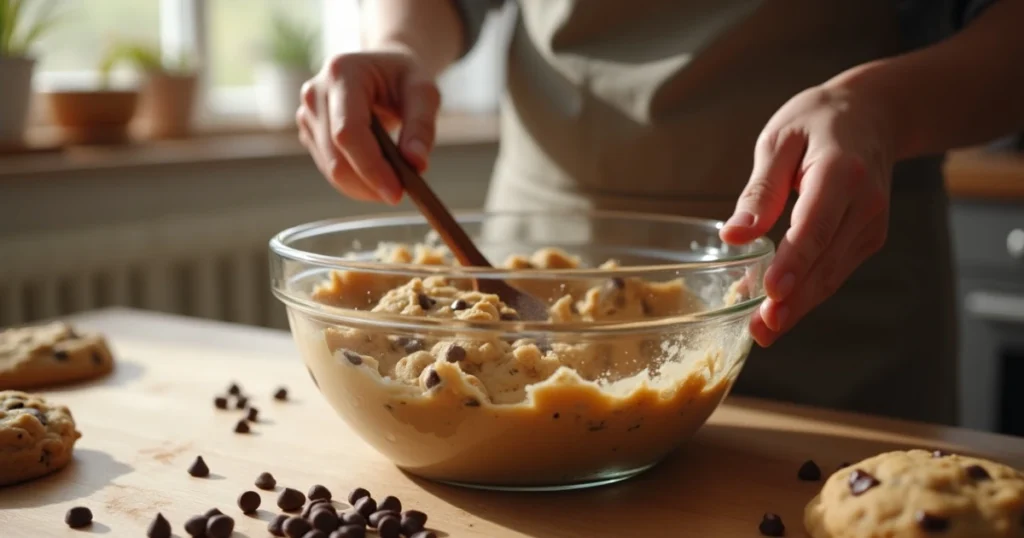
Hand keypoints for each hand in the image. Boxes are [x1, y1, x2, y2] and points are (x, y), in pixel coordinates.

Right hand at [296, 48, 441, 203]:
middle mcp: (315, 93)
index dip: (371, 166)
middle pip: (336, 156)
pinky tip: (378, 178)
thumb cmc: (403, 77)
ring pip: (331, 169)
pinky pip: (331, 169)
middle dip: (369, 184)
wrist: (382, 69)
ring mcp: (308, 115)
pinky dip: (356, 182)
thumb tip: (416, 163)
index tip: (396, 192)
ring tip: (394, 184)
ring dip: (364, 188)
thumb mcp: (424, 91)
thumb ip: (422, 125)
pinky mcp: (310, 134)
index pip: (348, 131)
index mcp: (342, 73)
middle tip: (400, 194)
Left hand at [719, 83, 894, 346]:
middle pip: (826, 260)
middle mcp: (865, 203)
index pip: (816, 225)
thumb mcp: (779, 140)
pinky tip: (778, 310)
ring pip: (832, 274)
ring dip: (799, 306)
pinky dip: (807, 293)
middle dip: (794, 299)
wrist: (874, 114)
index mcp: (842, 172)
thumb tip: (732, 236)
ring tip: (764, 331)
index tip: (772, 291)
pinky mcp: (868, 239)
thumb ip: (759, 190)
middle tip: (762, 329)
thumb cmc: (817, 122)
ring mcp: (871, 225)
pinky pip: (834, 271)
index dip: (794, 262)